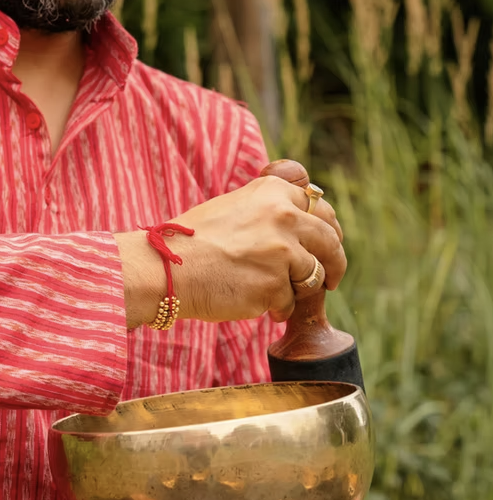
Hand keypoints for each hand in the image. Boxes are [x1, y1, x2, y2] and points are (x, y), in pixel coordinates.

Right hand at [116, 176, 345, 326]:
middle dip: (335, 262)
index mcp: (273, 192)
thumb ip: (269, 209)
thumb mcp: (234, 206)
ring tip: (276, 294)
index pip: (319, 206)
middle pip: (330, 240)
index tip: (327, 242)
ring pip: (315, 275)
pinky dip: (276, 307)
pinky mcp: (276, 286)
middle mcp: (284, 216)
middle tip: (331, 278)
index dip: (327, 227)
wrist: (165, 267)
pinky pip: (290, 302)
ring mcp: (283, 252)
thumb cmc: (192, 240)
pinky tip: (255, 304)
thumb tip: (304, 221)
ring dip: (301, 288)